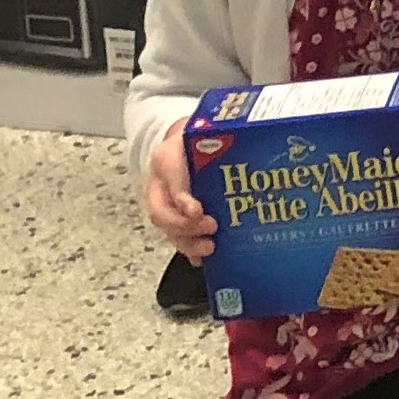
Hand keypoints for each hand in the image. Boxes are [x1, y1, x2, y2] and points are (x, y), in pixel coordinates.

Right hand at [141, 121, 215, 263]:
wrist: (186, 145)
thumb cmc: (196, 142)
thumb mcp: (198, 136)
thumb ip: (211, 141)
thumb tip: (237, 148)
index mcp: (165, 164)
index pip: (169, 182)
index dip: (181, 201)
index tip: (197, 211)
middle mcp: (161, 189)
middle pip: (163, 215)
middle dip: (186, 227)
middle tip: (211, 228)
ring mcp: (166, 207)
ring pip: (169, 231)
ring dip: (189, 243)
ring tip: (209, 248)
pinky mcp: (177, 220)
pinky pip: (179, 239)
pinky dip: (191, 252)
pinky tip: (206, 261)